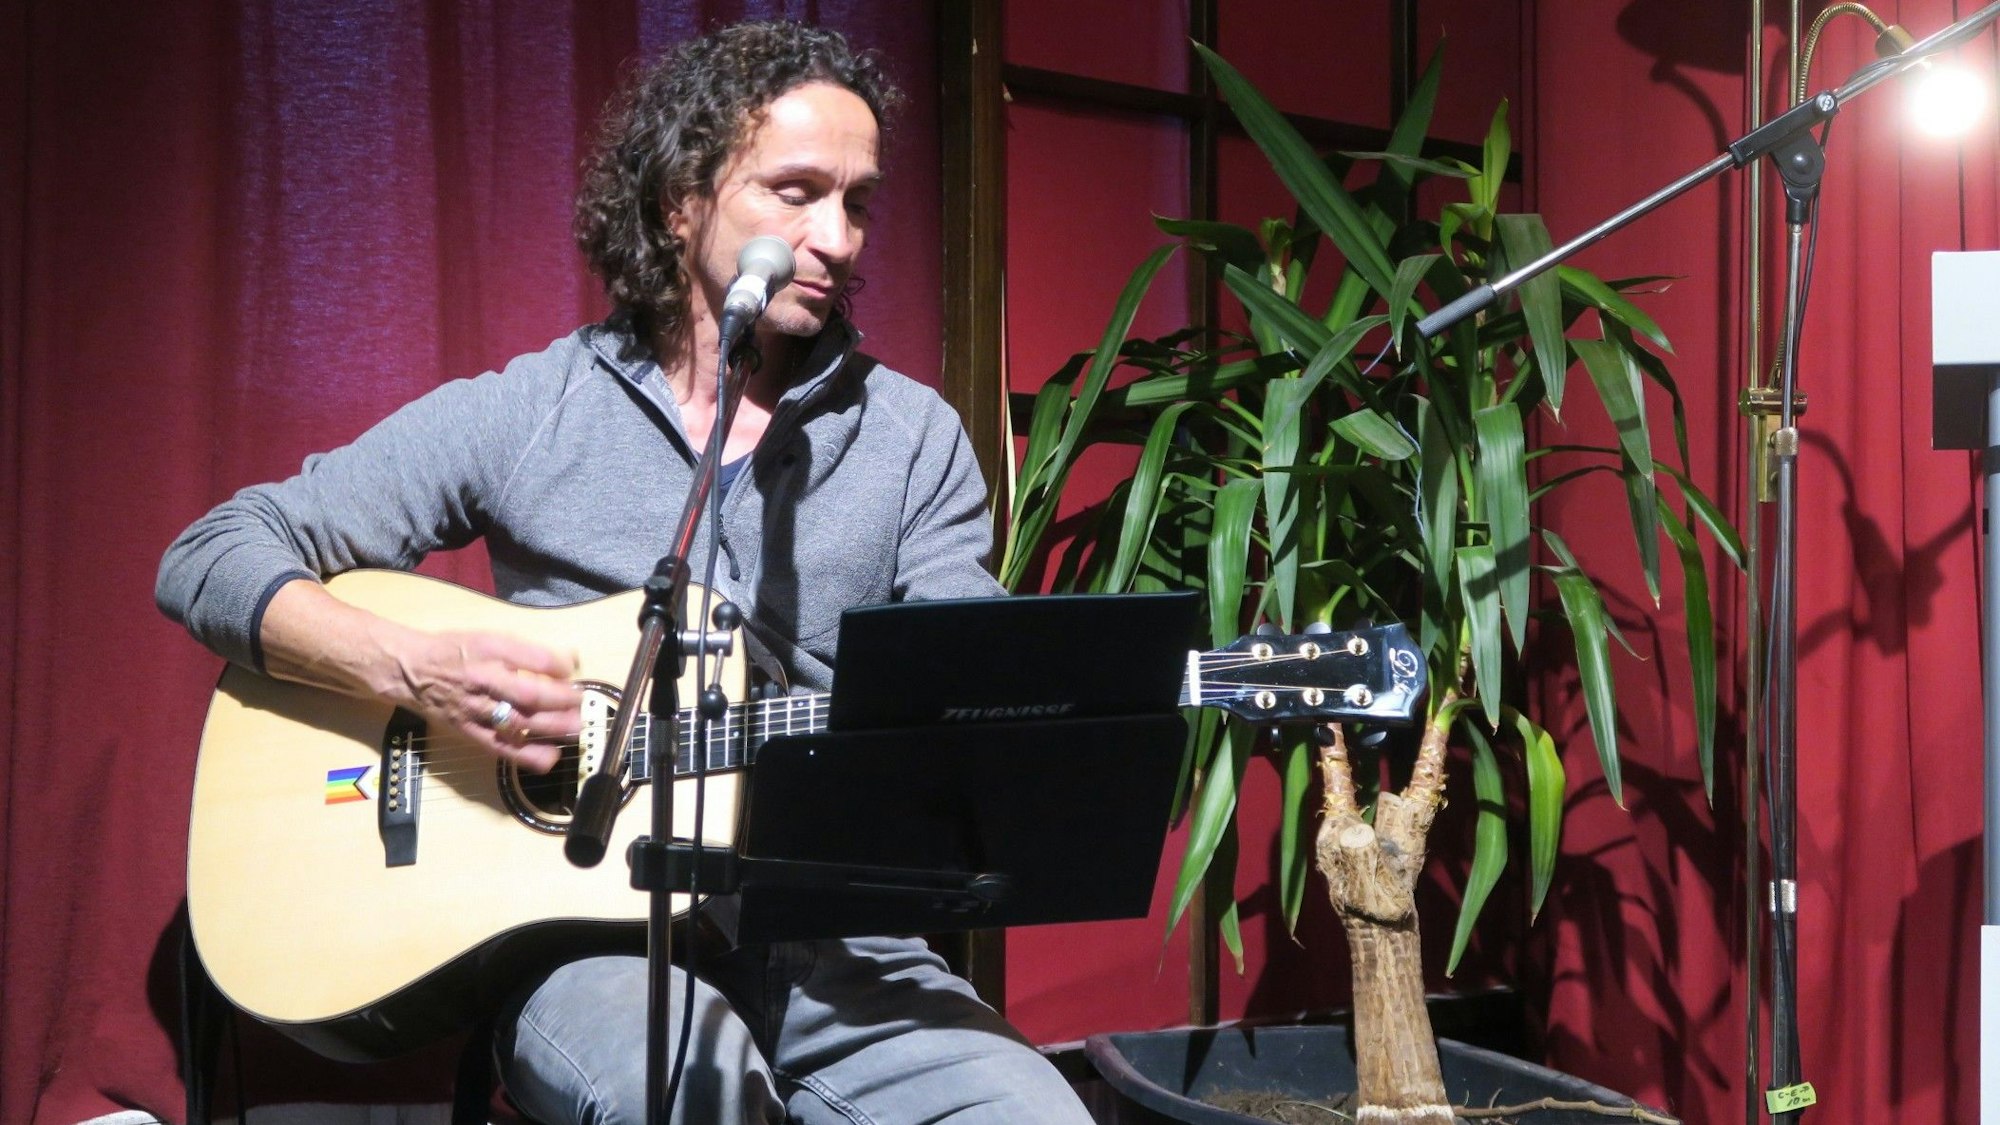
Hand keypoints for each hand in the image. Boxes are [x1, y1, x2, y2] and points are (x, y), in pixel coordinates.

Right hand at [395, 630, 582, 772]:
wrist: (408, 670)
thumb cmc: (453, 650)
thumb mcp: (488, 637)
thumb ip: (527, 651)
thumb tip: (570, 658)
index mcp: (487, 650)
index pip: (529, 657)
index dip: (556, 665)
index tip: (571, 670)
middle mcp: (482, 679)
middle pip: (527, 694)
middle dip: (560, 701)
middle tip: (581, 702)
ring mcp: (475, 709)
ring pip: (517, 721)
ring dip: (552, 727)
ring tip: (576, 728)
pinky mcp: (468, 731)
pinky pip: (499, 746)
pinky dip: (527, 755)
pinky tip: (550, 757)